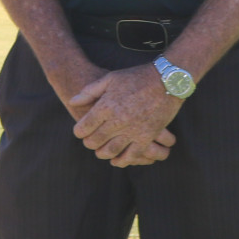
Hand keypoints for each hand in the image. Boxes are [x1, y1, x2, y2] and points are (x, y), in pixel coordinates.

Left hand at [69, 65, 183, 165]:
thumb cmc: (135, 77)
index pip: (85, 126)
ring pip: (112, 150)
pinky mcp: (147, 136)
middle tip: (88, 142)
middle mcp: (117, 120)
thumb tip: (72, 102)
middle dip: (89, 143)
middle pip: (96, 140)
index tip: (79, 132)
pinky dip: (123, 161)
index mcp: (106, 106)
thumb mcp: (109, 79)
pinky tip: (117, 161)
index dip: (79, 131)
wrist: (166, 80)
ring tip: (100, 152)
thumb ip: (89, 92)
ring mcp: (133, 130)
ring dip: (103, 153)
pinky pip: (133, 155)